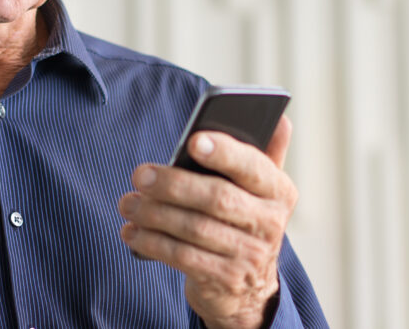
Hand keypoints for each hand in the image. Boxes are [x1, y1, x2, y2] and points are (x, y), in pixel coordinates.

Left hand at [118, 117, 297, 328]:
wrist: (248, 288)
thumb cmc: (243, 219)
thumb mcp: (260, 189)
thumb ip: (266, 153)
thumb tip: (280, 119)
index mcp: (279, 190)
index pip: (253, 166)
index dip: (225, 153)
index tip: (193, 141)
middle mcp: (270, 223)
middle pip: (217, 198)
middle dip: (173, 185)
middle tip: (140, 175)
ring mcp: (250, 255)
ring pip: (194, 229)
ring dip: (154, 214)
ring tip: (127, 203)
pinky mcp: (225, 280)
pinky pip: (182, 257)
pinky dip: (152, 243)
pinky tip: (132, 232)